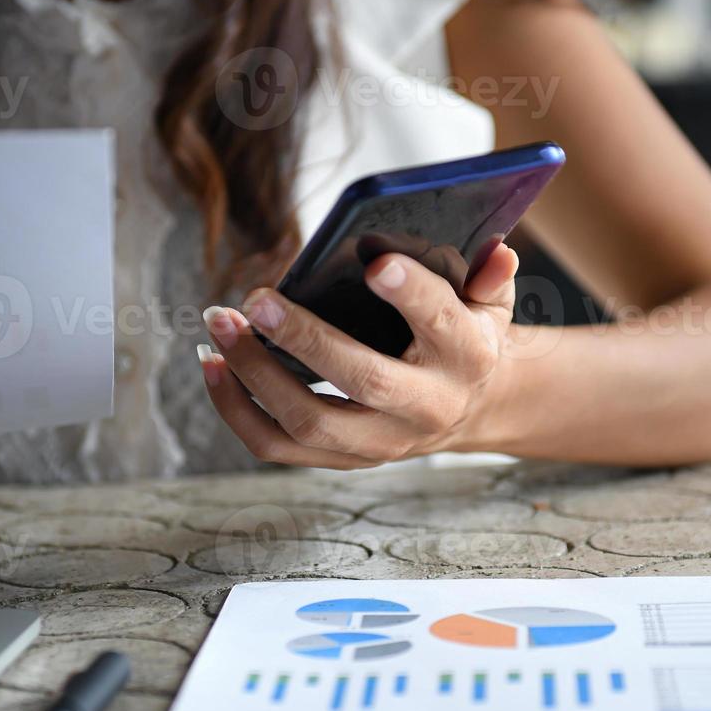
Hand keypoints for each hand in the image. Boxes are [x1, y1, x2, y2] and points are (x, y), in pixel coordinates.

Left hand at [199, 243, 519, 469]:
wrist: (472, 408)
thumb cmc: (467, 337)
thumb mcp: (490, 303)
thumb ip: (490, 276)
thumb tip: (498, 250)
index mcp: (467, 357)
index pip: (441, 323)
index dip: (411, 294)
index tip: (374, 263)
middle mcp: (425, 407)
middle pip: (363, 380)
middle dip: (304, 339)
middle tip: (256, 299)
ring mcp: (381, 443)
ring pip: (308, 421)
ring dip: (255, 375)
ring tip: (220, 328)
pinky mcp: (342, 460)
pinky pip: (277, 447)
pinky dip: (236, 410)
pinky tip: (212, 367)